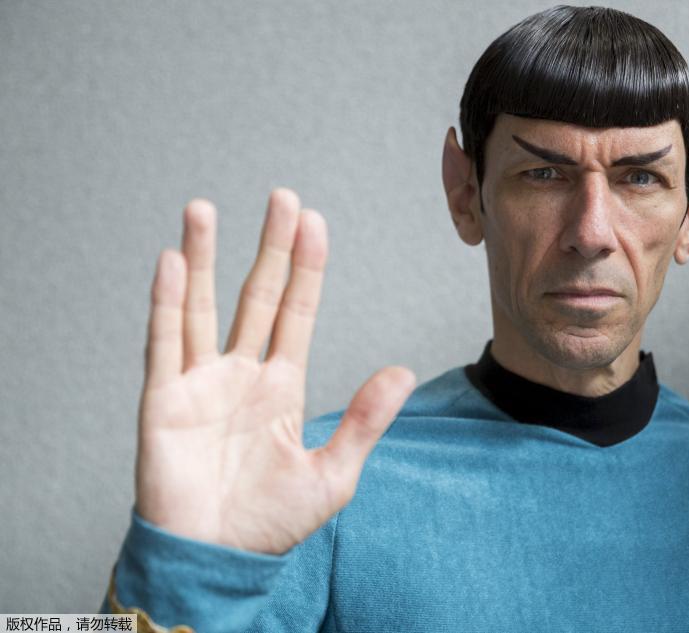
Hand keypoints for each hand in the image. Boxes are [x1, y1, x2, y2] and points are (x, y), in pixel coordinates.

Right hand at [134, 188, 414, 554]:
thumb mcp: (332, 473)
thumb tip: (402, 372)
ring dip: (201, 258)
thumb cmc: (271, 524)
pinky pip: (162, 343)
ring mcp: (199, 383)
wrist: (216, 560)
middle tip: (281, 197)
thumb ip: (364, 421)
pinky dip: (164, 301)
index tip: (313, 221)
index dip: (306, 267)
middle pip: (256, 296)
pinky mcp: (162, 401)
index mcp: (282, 386)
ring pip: (199, 306)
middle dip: (270, 247)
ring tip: (204, 208)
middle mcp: (240, 374)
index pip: (297, 312)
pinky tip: (170, 261)